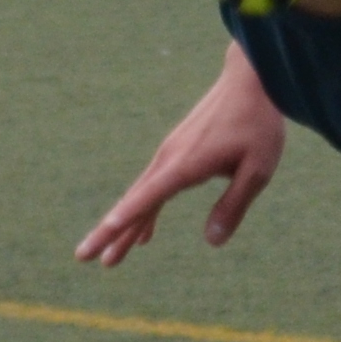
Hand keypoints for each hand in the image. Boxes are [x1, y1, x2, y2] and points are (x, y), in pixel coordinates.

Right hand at [78, 50, 287, 265]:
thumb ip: (234, 205)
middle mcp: (169, 159)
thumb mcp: (257, 169)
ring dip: (124, 228)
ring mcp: (170, 155)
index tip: (103, 233)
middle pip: (133, 201)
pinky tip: (144, 235)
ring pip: (141, 197)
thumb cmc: (257, 124)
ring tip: (109, 260)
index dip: (125, 217)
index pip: (148, 196)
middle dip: (108, 232)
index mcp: (186, 164)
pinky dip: (145, 212)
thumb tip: (211, 242)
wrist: (249, 81)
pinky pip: (154, 188)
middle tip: (82, 257)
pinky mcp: (177, 153)